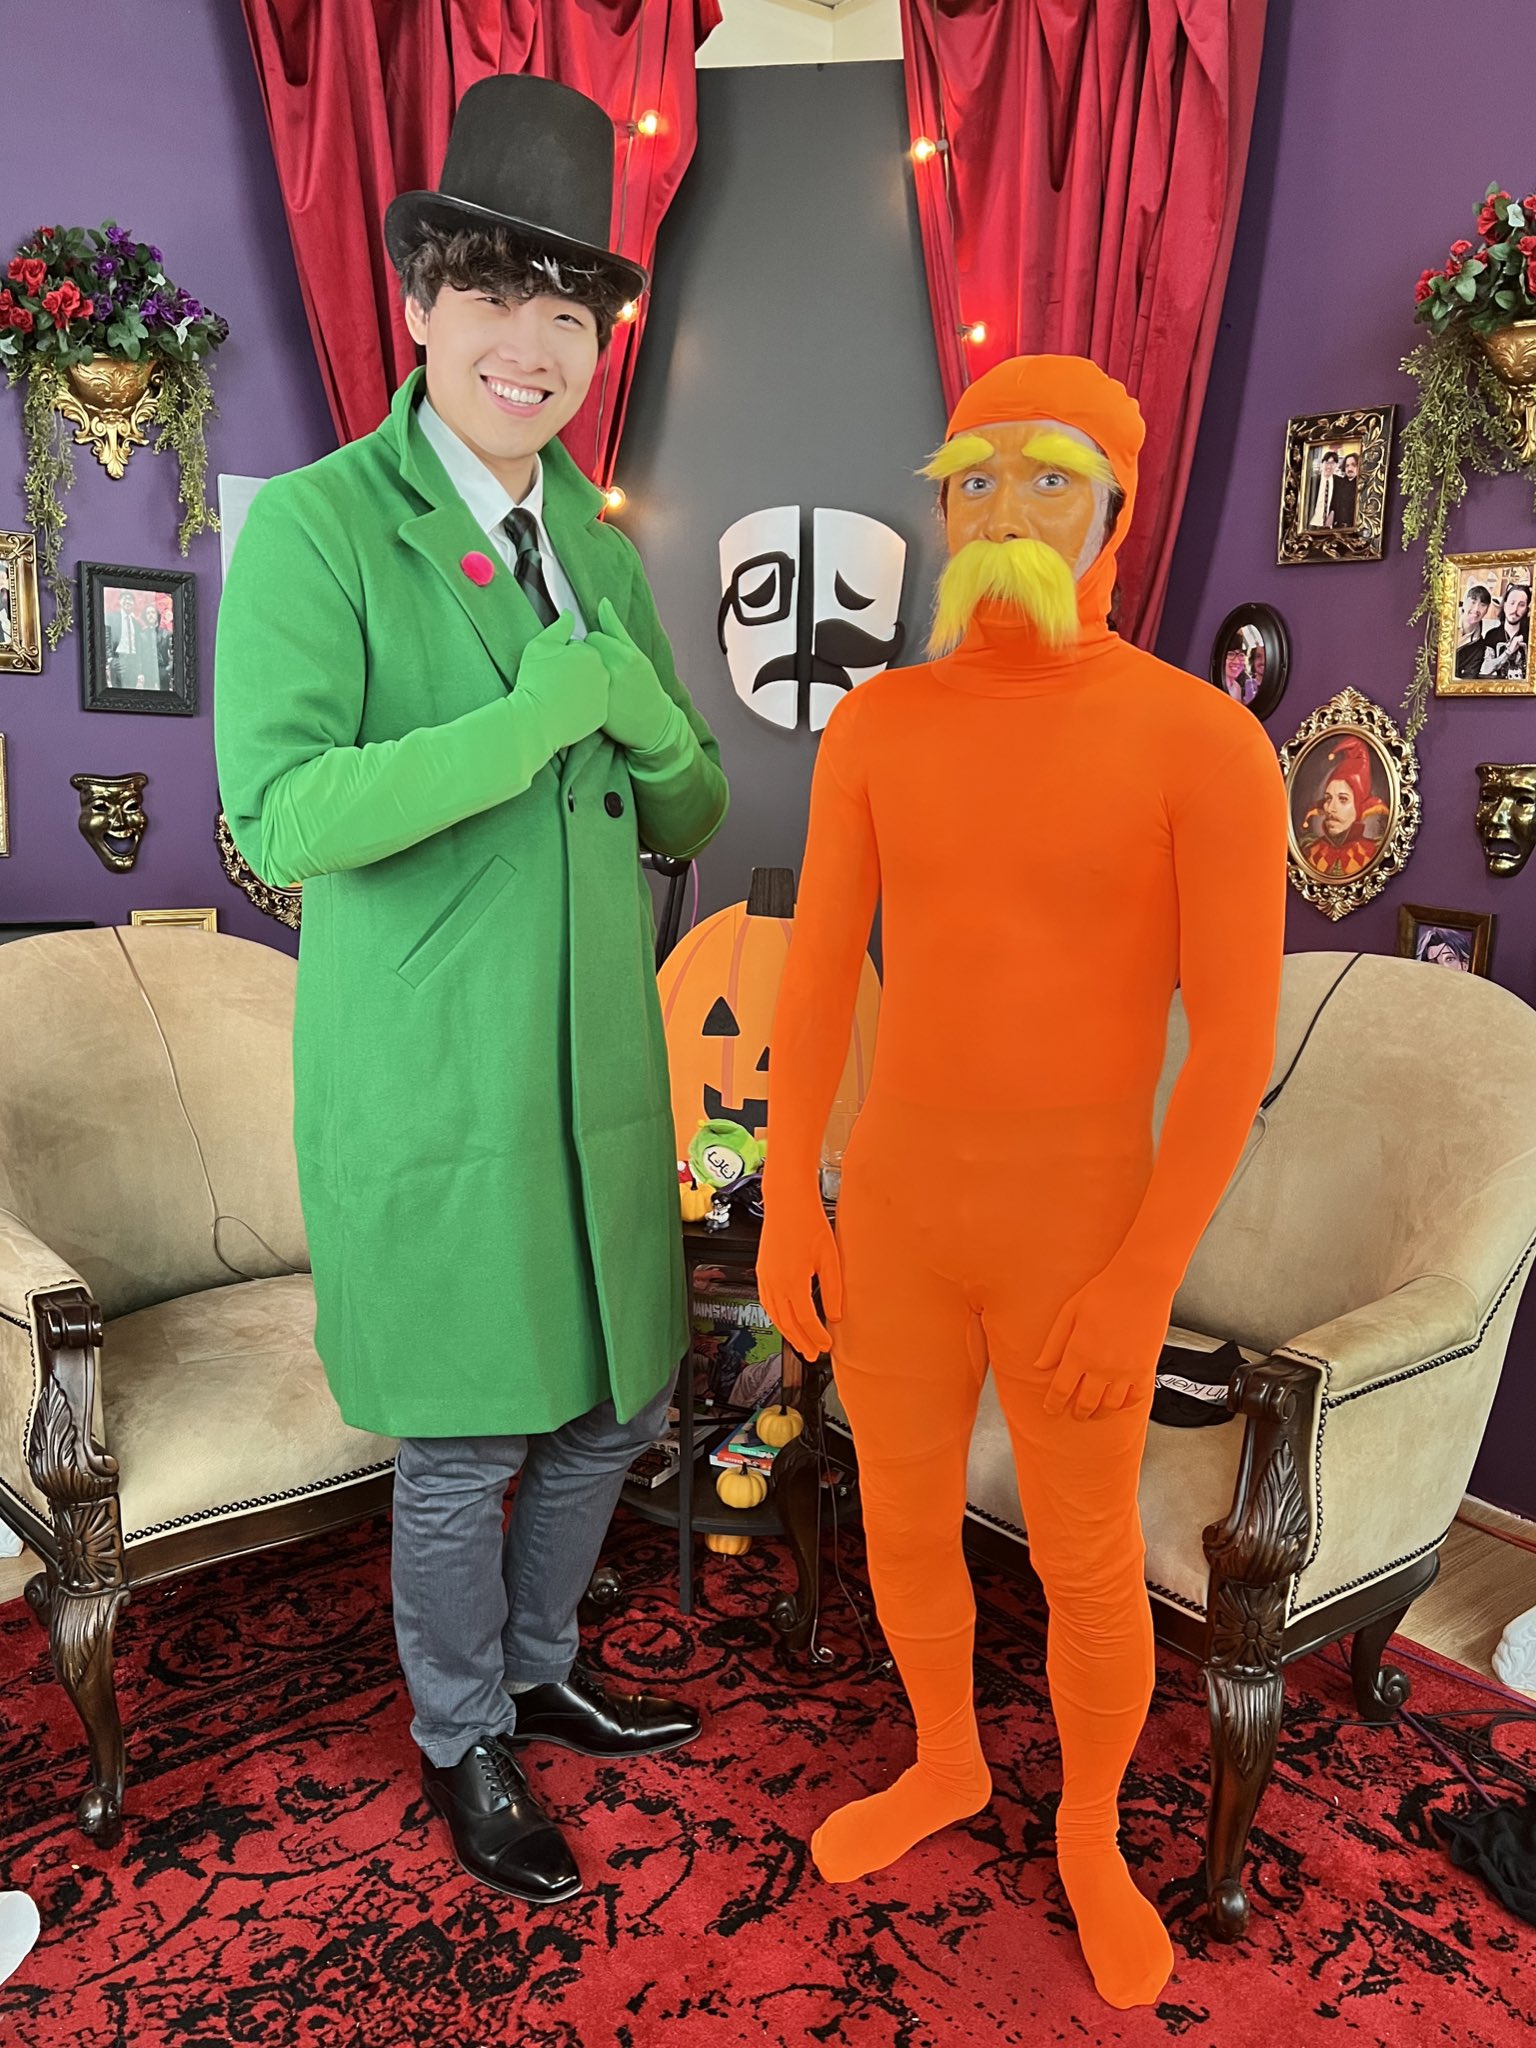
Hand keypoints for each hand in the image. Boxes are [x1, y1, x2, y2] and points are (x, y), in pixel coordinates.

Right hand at [513, 613, 608, 753]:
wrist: (535, 718)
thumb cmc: (536, 679)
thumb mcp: (541, 645)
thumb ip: (559, 627)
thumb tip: (569, 613)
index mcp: (591, 653)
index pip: (579, 650)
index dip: (563, 658)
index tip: (552, 668)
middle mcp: (603, 673)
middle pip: (589, 668)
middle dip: (575, 672)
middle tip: (555, 683)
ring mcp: (604, 696)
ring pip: (592, 688)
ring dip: (579, 690)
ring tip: (560, 697)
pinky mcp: (601, 716)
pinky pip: (593, 708)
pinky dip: (582, 708)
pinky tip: (567, 710)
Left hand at [587, 597, 675, 752]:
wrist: (652, 723)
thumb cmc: (644, 684)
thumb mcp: (636, 653)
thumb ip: (615, 627)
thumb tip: (602, 601)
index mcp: (623, 655)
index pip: (592, 637)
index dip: (597, 645)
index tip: (606, 656)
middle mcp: (611, 671)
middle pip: (582, 652)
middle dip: (586, 658)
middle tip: (599, 670)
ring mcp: (601, 691)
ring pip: (576, 670)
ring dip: (579, 673)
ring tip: (592, 682)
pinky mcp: (592, 708)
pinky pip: (574, 690)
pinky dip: (577, 690)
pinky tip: (587, 696)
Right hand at [757, 1195, 843, 1360]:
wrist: (787, 1201)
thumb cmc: (808, 1222)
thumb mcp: (829, 1258)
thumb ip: (833, 1290)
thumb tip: (836, 1315)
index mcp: (793, 1282)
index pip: (806, 1321)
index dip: (817, 1336)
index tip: (826, 1346)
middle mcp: (775, 1283)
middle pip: (788, 1324)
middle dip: (801, 1342)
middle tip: (812, 1354)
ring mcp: (765, 1277)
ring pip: (774, 1316)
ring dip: (787, 1333)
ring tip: (799, 1344)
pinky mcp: (762, 1271)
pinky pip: (766, 1303)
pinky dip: (775, 1318)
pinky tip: (783, 1321)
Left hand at [1032, 1265, 1172, 1420]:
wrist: (1140, 1283)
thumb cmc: (1105, 1291)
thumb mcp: (1069, 1312)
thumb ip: (1054, 1343)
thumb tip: (1040, 1365)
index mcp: (1079, 1353)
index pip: (1060, 1390)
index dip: (1053, 1404)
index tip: (1050, 1409)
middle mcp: (1101, 1367)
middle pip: (1085, 1403)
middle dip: (1077, 1412)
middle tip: (1073, 1414)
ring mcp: (1125, 1371)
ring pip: (1110, 1406)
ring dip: (1100, 1413)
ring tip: (1095, 1412)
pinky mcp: (1145, 1369)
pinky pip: (1135, 1398)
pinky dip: (1126, 1405)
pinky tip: (1120, 1402)